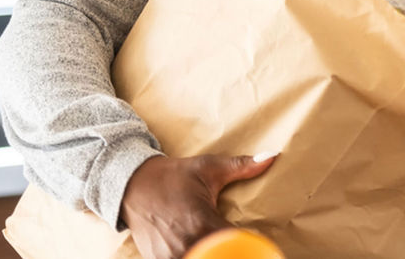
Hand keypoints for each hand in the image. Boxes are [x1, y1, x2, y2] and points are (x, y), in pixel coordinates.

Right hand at [120, 153, 277, 258]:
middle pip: (215, 258)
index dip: (245, 246)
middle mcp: (185, 243)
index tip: (253, 242)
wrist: (132, 184)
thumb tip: (272, 156)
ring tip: (220, 248)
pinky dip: (192, 258)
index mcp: (200, 221)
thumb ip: (242, 166)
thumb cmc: (174, 175)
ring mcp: (169, 255)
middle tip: (235, 246)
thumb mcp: (208, 168)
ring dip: (209, 256)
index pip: (231, 245)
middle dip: (227, 252)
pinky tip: (200, 251)